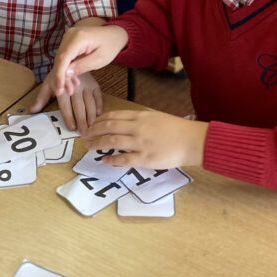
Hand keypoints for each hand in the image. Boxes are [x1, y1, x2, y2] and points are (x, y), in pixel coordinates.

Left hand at [30, 72, 102, 134]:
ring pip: (90, 102)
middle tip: (84, 132)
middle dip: (82, 120)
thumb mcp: (47, 86)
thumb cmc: (57, 78)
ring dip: (91, 115)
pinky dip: (100, 105)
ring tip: (92, 126)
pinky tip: (99, 114)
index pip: (66, 106)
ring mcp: (86, 85)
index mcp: (62, 89)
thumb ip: (41, 99)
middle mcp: (75, 88)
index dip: (69, 117)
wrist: (70, 60)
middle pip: (79, 106)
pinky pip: (98, 95)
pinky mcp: (94, 84)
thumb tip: (31, 111)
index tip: (72, 127)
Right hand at [48, 25, 128, 97]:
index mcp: (79, 38)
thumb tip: (66, 74)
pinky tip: (73, 79)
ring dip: (63, 74)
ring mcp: (68, 37)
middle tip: (64, 92)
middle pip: (60, 59)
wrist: (114, 34)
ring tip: (70, 88)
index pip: (64, 57)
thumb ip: (83, 66)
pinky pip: (64, 56)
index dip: (59, 74)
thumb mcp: (100, 59)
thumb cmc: (110, 45)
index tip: (59, 87)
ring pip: (61, 59)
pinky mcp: (69, 41)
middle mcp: (70, 35)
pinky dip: (67, 68)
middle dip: (60, 77)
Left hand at [83, 110, 207, 169]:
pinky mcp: (145, 159)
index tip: (91, 124)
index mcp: (141, 116)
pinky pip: (123, 159)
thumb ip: (141, 120)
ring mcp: (140, 143)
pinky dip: (112, 160)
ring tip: (88, 147)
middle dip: (93, 131)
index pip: (114, 116)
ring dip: (97, 144)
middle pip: (109, 127)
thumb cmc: (177, 129)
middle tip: (84, 136)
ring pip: (112, 141)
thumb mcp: (156, 117)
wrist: (192, 140)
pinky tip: (104, 161)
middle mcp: (138, 128)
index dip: (99, 120)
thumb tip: (125, 125)